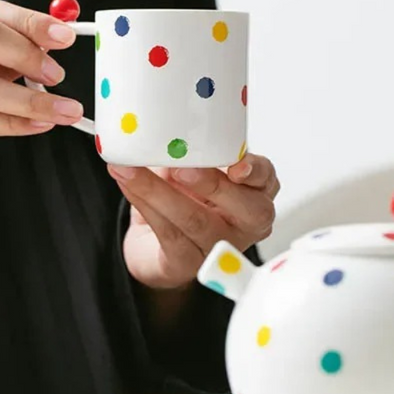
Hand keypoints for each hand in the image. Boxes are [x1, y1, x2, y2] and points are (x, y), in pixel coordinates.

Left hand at [108, 155, 278, 290]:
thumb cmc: (184, 198)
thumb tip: (164, 130)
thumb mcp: (193, 167)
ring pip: (196, 221)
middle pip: (247, 210)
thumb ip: (190, 151)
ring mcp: (219, 246)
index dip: (256, 171)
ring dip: (158, 192)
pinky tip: (126, 183)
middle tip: (181, 170)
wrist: (154, 244)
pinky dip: (144, 204)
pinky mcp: (188, 263)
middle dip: (213, 185)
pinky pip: (168, 234)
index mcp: (254, 191)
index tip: (238, 165)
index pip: (267, 179)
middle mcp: (245, 223)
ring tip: (132, 170)